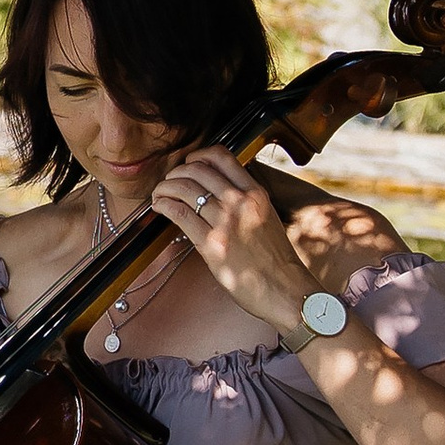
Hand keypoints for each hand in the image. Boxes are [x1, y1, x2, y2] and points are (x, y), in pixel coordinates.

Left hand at [148, 145, 319, 336]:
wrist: (285, 289)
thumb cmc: (275, 260)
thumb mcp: (266, 217)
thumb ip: (246, 201)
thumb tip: (218, 191)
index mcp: (255, 193)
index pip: (222, 157)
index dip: (198, 155)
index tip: (189, 163)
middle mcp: (240, 202)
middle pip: (197, 170)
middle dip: (176, 172)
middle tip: (169, 182)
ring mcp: (226, 222)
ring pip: (184, 188)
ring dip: (165, 188)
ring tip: (160, 194)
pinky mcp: (212, 244)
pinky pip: (179, 214)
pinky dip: (164, 205)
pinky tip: (160, 207)